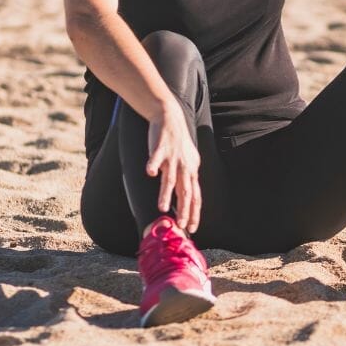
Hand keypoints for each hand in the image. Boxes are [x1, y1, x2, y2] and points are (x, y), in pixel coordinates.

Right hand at [146, 98, 201, 233]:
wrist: (170, 118)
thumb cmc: (177, 143)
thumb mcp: (187, 161)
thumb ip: (186, 178)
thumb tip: (187, 197)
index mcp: (191, 170)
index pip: (196, 194)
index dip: (194, 211)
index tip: (192, 228)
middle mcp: (184, 165)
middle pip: (186, 190)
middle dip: (184, 209)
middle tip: (180, 225)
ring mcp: (173, 156)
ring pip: (170, 178)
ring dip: (166, 193)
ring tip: (161, 208)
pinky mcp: (160, 146)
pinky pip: (156, 157)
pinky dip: (153, 164)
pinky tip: (149, 173)